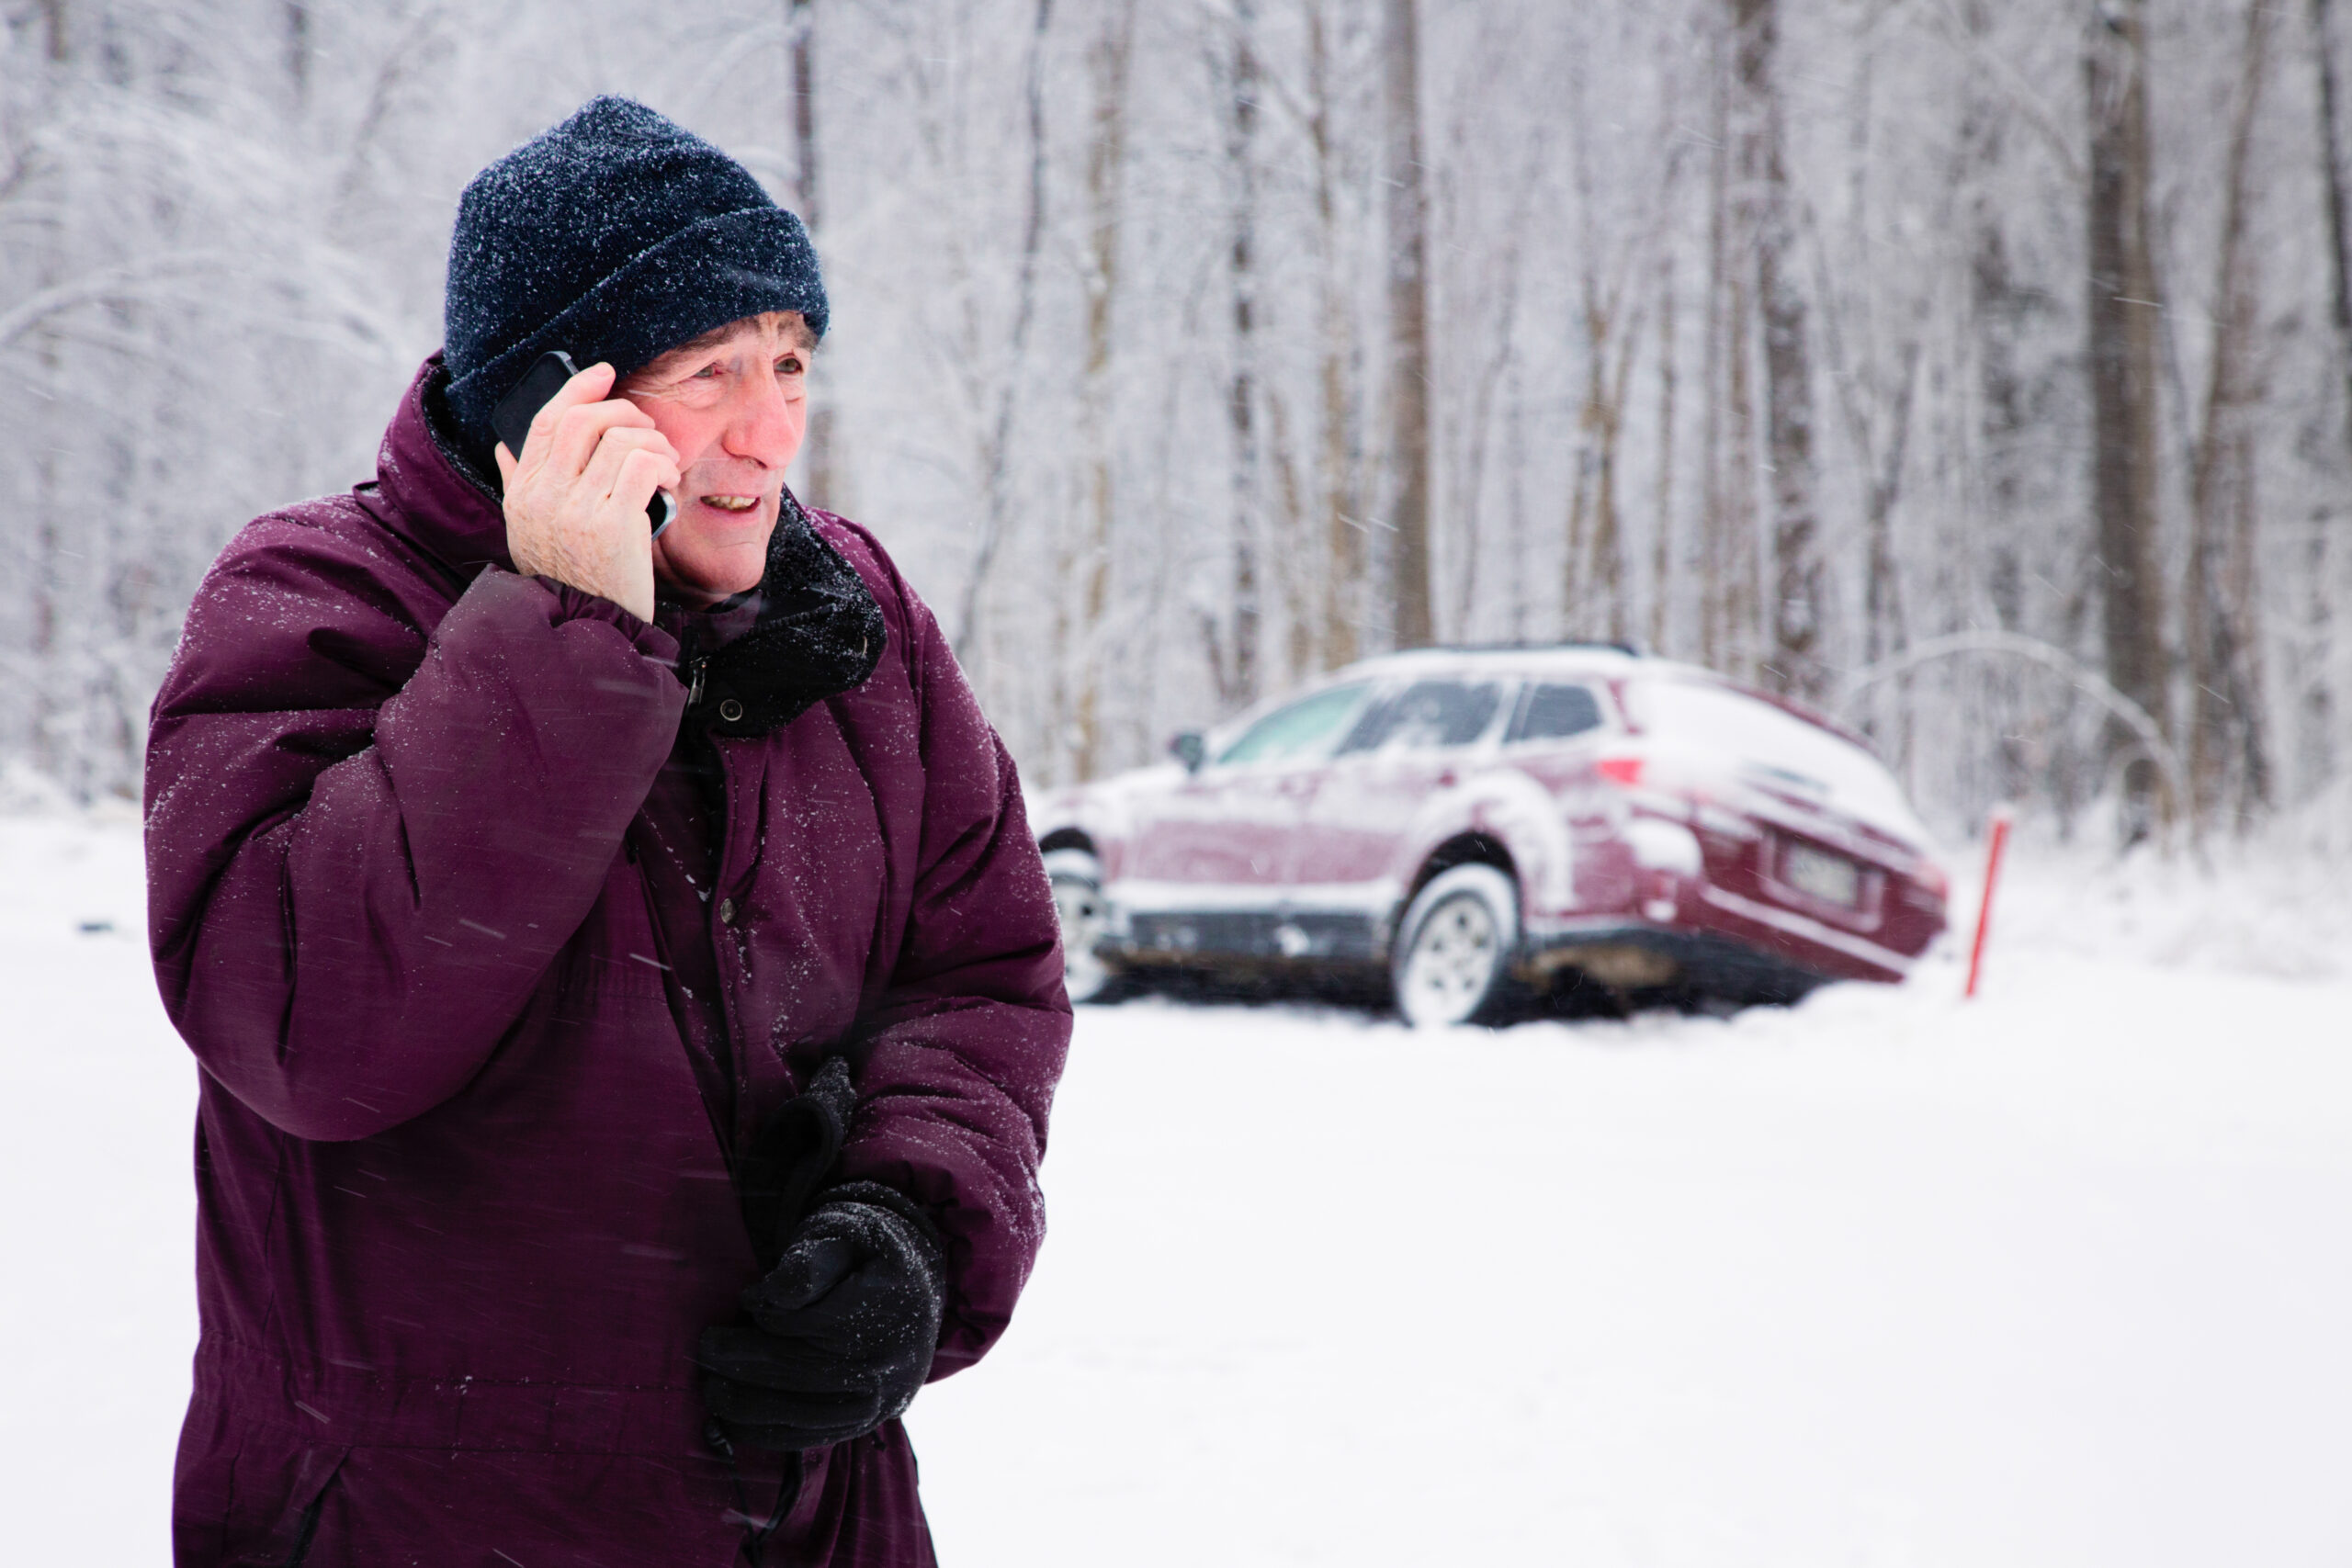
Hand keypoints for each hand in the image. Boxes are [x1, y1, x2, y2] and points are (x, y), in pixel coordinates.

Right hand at [493, 360, 677, 622]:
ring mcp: (576, 509)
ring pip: (620, 439)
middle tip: (649, 432)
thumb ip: (518, 485)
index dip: (578, 387)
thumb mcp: (528, 532)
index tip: (605, 373)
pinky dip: (664, 464)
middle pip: (584, 419)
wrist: (586, 628)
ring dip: (654, 442)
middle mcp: (543, 496)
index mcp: (523, 492)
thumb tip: (504, 447)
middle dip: (625, 412)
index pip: (547, 419)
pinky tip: (670, 481)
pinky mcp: (613, 525)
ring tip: (666, 463)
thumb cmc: (568, 578)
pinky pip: (643, 466)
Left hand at [697, 1185, 945, 1451]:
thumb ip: (813, 1260)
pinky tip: (730, 1419)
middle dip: (744, 1361)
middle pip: (802, 1368)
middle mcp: (890, 1358)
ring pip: (800, 1411)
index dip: (770, 1311)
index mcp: (888, 1302)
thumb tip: (776, 1295)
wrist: (909, 1292)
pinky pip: (807, 1437)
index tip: (747, 1298)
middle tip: (706, 1349)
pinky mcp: (864, 1423)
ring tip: (712, 1387)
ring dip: (746, 1403)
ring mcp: (880, 1399)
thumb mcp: (844, 1236)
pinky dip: (763, 1432)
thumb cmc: (862, 1256)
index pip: (813, 1319)